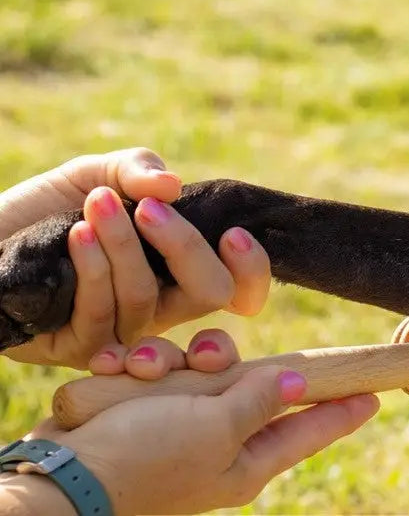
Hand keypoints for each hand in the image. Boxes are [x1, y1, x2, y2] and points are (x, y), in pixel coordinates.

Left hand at [1, 149, 270, 367]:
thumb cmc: (46, 209)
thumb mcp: (98, 174)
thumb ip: (138, 170)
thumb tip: (173, 186)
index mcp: (178, 272)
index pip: (239, 290)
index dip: (252, 272)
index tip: (234, 234)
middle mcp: (159, 309)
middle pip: (208, 295)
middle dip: (185, 247)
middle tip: (152, 209)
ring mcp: (121, 334)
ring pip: (146, 298)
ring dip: (122, 243)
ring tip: (96, 202)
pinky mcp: (77, 350)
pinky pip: (100, 312)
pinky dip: (93, 266)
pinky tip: (77, 233)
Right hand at [28, 331, 378, 515]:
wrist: (58, 478)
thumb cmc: (143, 458)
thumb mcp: (214, 427)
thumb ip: (260, 400)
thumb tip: (302, 384)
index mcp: (245, 461)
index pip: (308, 430)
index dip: (341, 409)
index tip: (374, 394)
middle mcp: (217, 443)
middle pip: (248, 381)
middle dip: (220, 361)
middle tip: (202, 362)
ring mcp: (178, 427)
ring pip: (197, 367)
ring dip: (168, 362)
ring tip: (140, 372)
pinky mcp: (142, 412)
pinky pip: (155, 371)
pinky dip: (133, 370)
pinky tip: (114, 373)